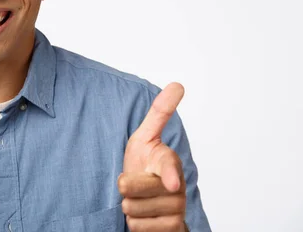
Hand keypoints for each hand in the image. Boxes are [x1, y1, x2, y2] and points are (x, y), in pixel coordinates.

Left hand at [118, 83, 187, 231]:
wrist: (149, 200)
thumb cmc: (145, 165)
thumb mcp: (145, 138)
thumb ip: (159, 114)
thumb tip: (178, 84)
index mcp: (170, 162)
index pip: (168, 167)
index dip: (168, 174)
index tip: (170, 182)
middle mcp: (178, 187)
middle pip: (132, 189)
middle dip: (124, 188)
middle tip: (133, 184)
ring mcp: (176, 210)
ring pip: (133, 211)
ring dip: (129, 207)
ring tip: (139, 200)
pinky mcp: (172, 230)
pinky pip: (138, 229)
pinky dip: (135, 224)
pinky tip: (145, 217)